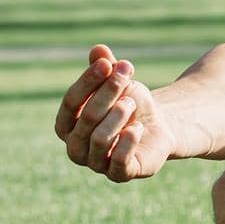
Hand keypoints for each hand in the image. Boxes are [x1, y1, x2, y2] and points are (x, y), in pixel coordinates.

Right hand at [54, 44, 174, 181]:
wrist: (158, 127)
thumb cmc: (129, 103)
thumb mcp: (118, 82)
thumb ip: (105, 68)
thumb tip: (98, 49)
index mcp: (66, 125)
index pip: (70, 102)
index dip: (88, 81)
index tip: (108, 63)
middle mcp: (75, 148)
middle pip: (86, 118)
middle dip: (108, 93)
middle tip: (127, 75)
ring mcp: (96, 164)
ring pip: (100, 139)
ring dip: (118, 116)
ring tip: (131, 102)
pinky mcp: (119, 175)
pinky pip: (119, 162)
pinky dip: (128, 141)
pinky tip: (138, 127)